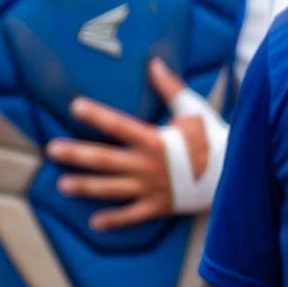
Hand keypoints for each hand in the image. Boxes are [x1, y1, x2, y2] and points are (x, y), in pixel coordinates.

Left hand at [48, 61, 205, 231]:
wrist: (235, 175)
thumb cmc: (212, 140)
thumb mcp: (194, 111)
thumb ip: (171, 88)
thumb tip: (154, 63)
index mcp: (154, 140)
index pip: (119, 125)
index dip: (97, 115)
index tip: (76, 107)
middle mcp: (148, 165)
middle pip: (105, 159)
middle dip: (78, 154)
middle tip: (53, 150)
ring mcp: (152, 188)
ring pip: (112, 189)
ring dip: (86, 187)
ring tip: (63, 185)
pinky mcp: (160, 206)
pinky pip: (133, 215)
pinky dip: (115, 221)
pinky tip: (95, 223)